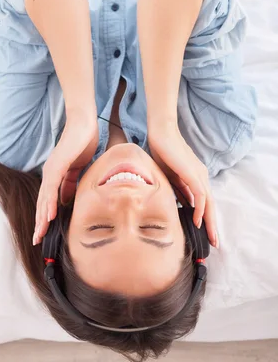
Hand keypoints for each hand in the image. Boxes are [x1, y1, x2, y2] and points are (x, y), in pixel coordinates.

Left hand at [33, 109, 98, 245]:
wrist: (84, 125)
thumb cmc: (82, 143)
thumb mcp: (77, 169)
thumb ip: (70, 183)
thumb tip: (66, 200)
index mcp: (54, 175)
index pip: (47, 200)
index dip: (44, 217)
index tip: (43, 233)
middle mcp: (49, 174)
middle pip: (42, 202)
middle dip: (39, 222)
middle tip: (36, 240)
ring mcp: (52, 169)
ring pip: (45, 198)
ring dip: (42, 217)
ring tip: (40, 233)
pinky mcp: (58, 165)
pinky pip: (52, 187)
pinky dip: (51, 202)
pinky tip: (50, 215)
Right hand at [148, 125, 218, 247]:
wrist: (161, 133)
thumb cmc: (163, 151)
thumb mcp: (171, 176)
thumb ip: (179, 190)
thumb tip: (183, 205)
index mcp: (196, 176)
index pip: (205, 201)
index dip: (206, 218)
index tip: (206, 234)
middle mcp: (201, 176)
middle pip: (211, 205)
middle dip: (212, 225)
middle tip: (214, 242)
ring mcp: (198, 174)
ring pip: (209, 202)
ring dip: (209, 221)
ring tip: (209, 236)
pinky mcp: (192, 172)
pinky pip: (200, 194)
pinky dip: (200, 208)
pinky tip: (196, 219)